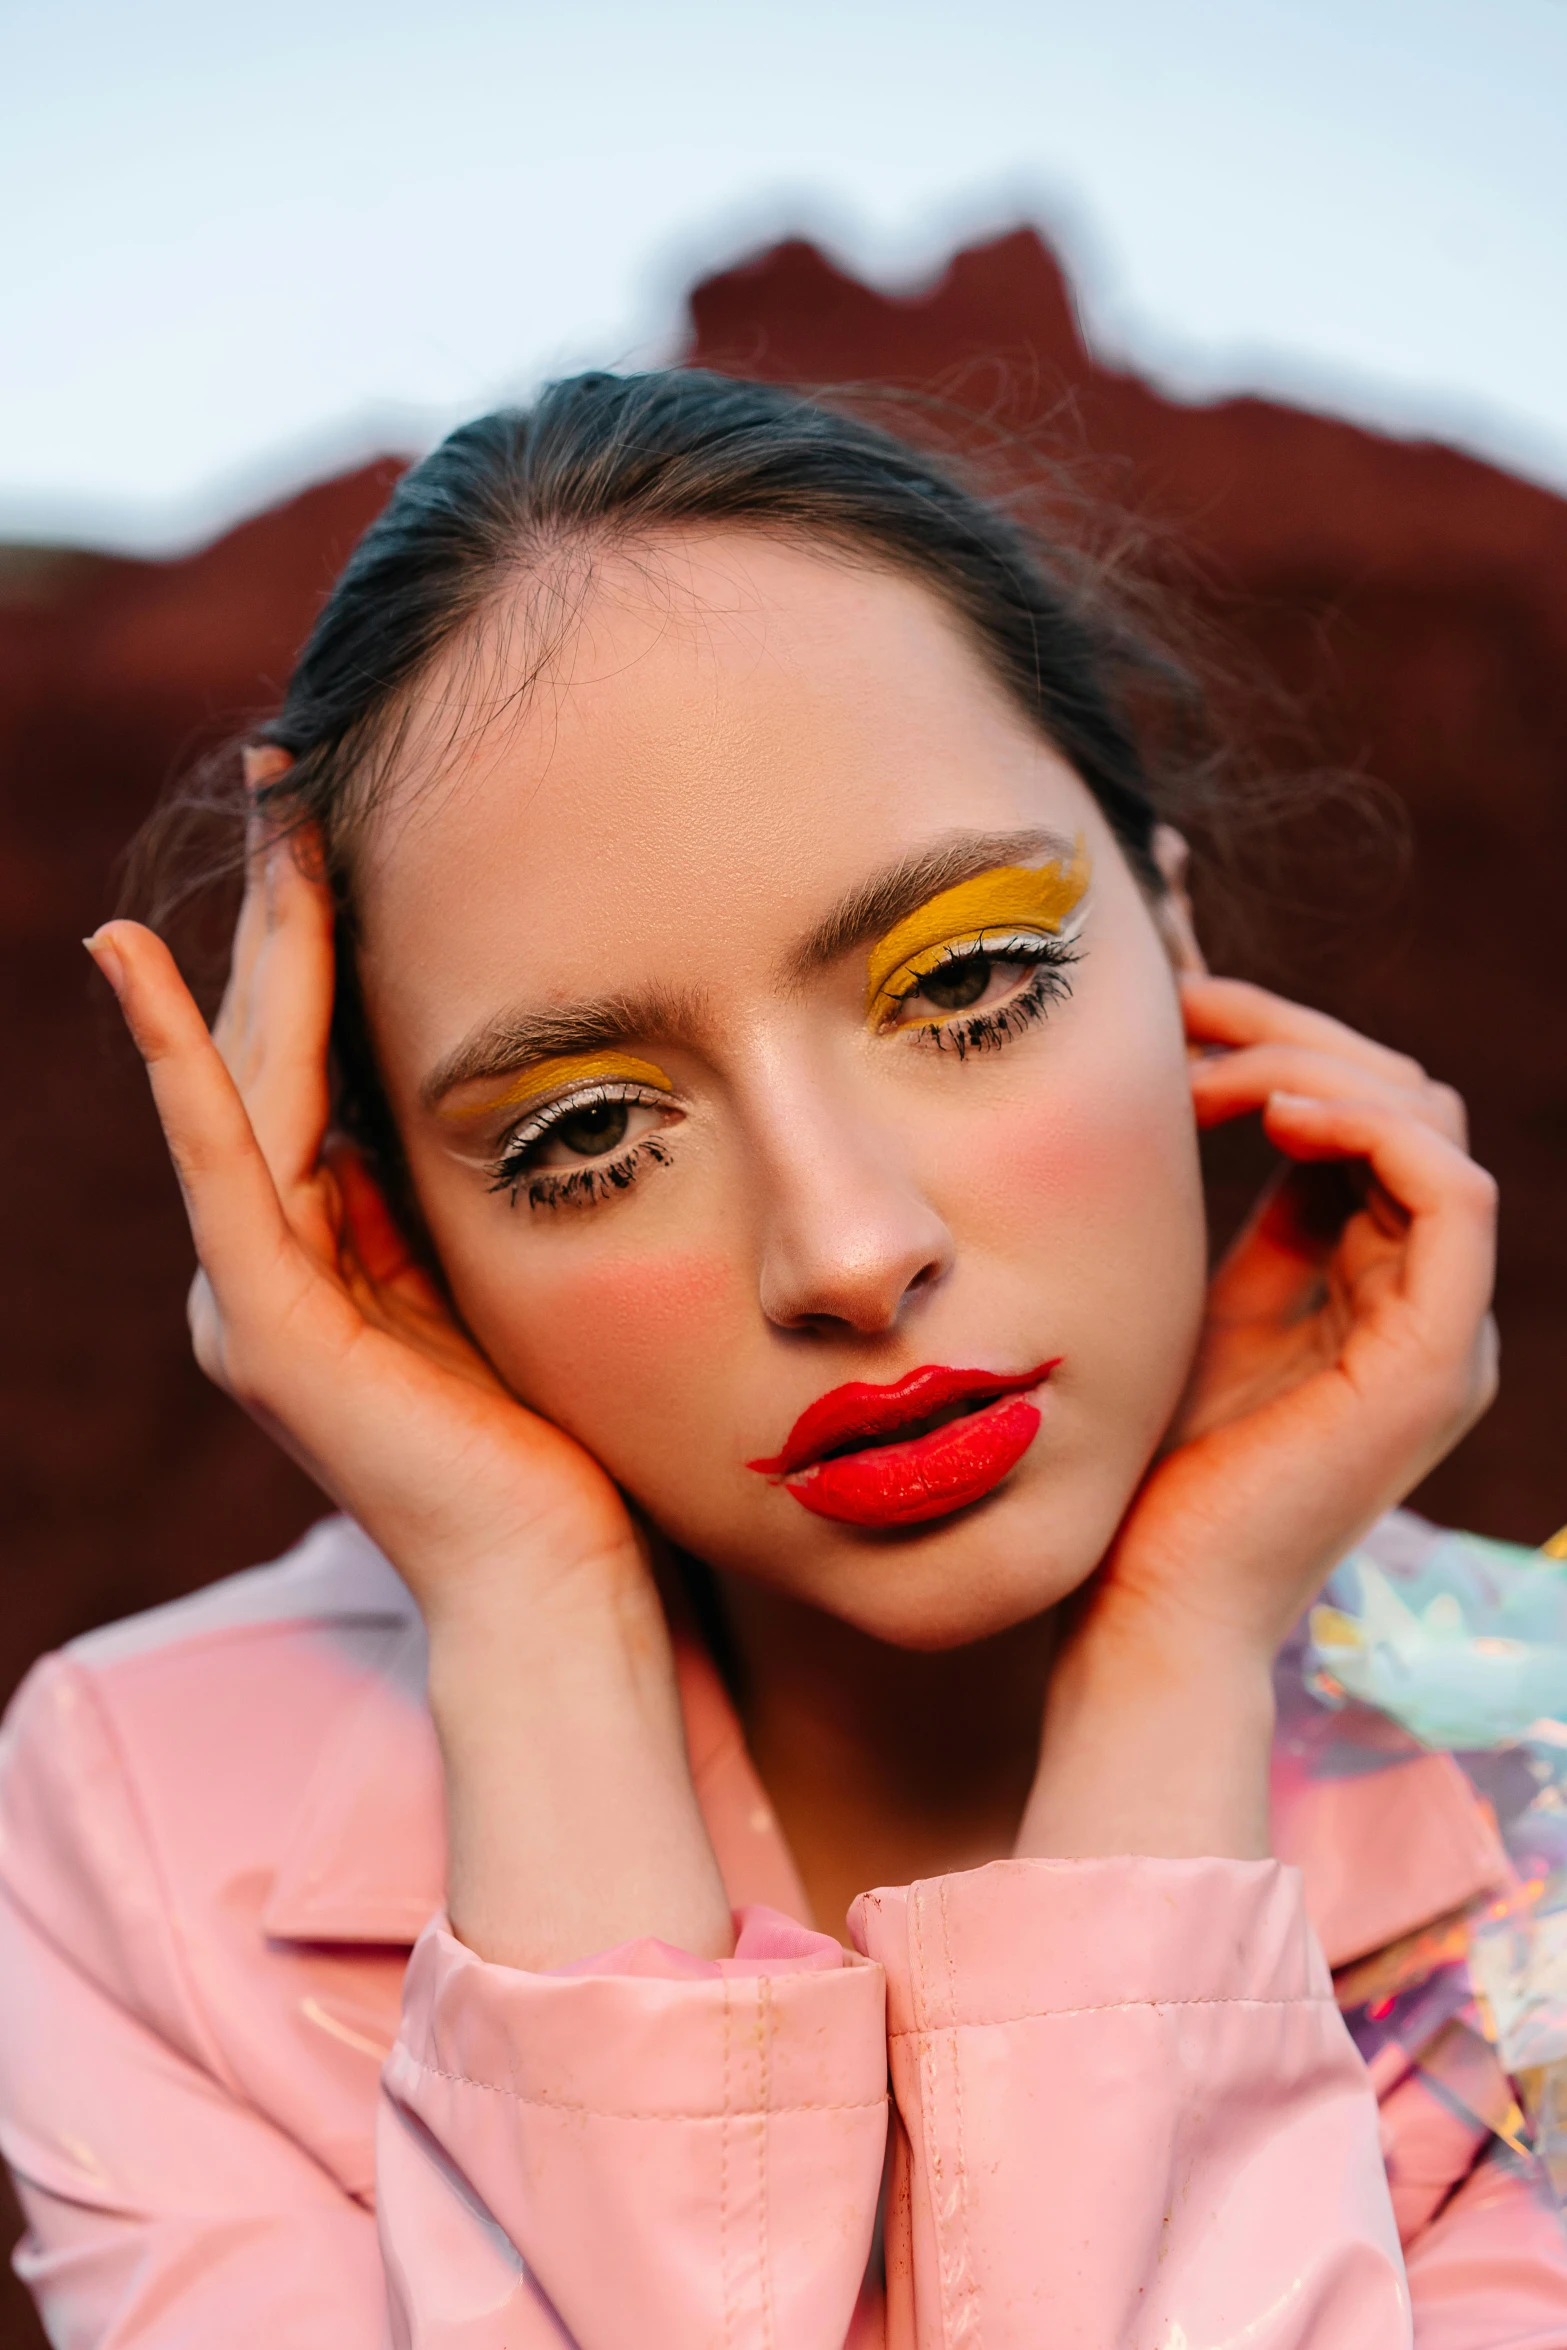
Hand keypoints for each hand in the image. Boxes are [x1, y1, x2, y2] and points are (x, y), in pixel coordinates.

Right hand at [87, 793, 730, 1963]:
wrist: (569, 1586)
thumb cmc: (571, 1437)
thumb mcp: (516, 1274)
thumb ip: (470, 1188)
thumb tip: (505, 1068)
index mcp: (329, 1251)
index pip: (313, 1061)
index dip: (322, 937)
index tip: (349, 814)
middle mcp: (268, 1267)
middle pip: (268, 1050)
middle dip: (288, 910)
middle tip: (298, 768)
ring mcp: (252, 1300)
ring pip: (241, 1082)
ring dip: (256, 943)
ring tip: (277, 813)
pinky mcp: (264, 1332)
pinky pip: (217, 1167)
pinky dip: (175, 1064)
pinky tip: (135, 964)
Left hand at [1022, 975, 1496, 1860]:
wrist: (1145, 1607)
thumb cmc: (1142, 1471)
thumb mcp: (1185, 1306)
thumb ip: (1227, 1215)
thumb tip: (1196, 1085)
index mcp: (1369, 1285)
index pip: (1362, 1115)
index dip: (1275, 1043)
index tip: (1173, 1017)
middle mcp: (1423, 1300)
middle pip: (1403, 1102)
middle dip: (1291, 1034)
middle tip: (1181, 1015)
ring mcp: (1443, 1331)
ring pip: (1428, 1127)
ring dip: (1314, 1067)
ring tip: (1206, 1070)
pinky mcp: (1436, 1361)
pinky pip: (1451, 1195)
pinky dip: (1370, 1128)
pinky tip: (1271, 1111)